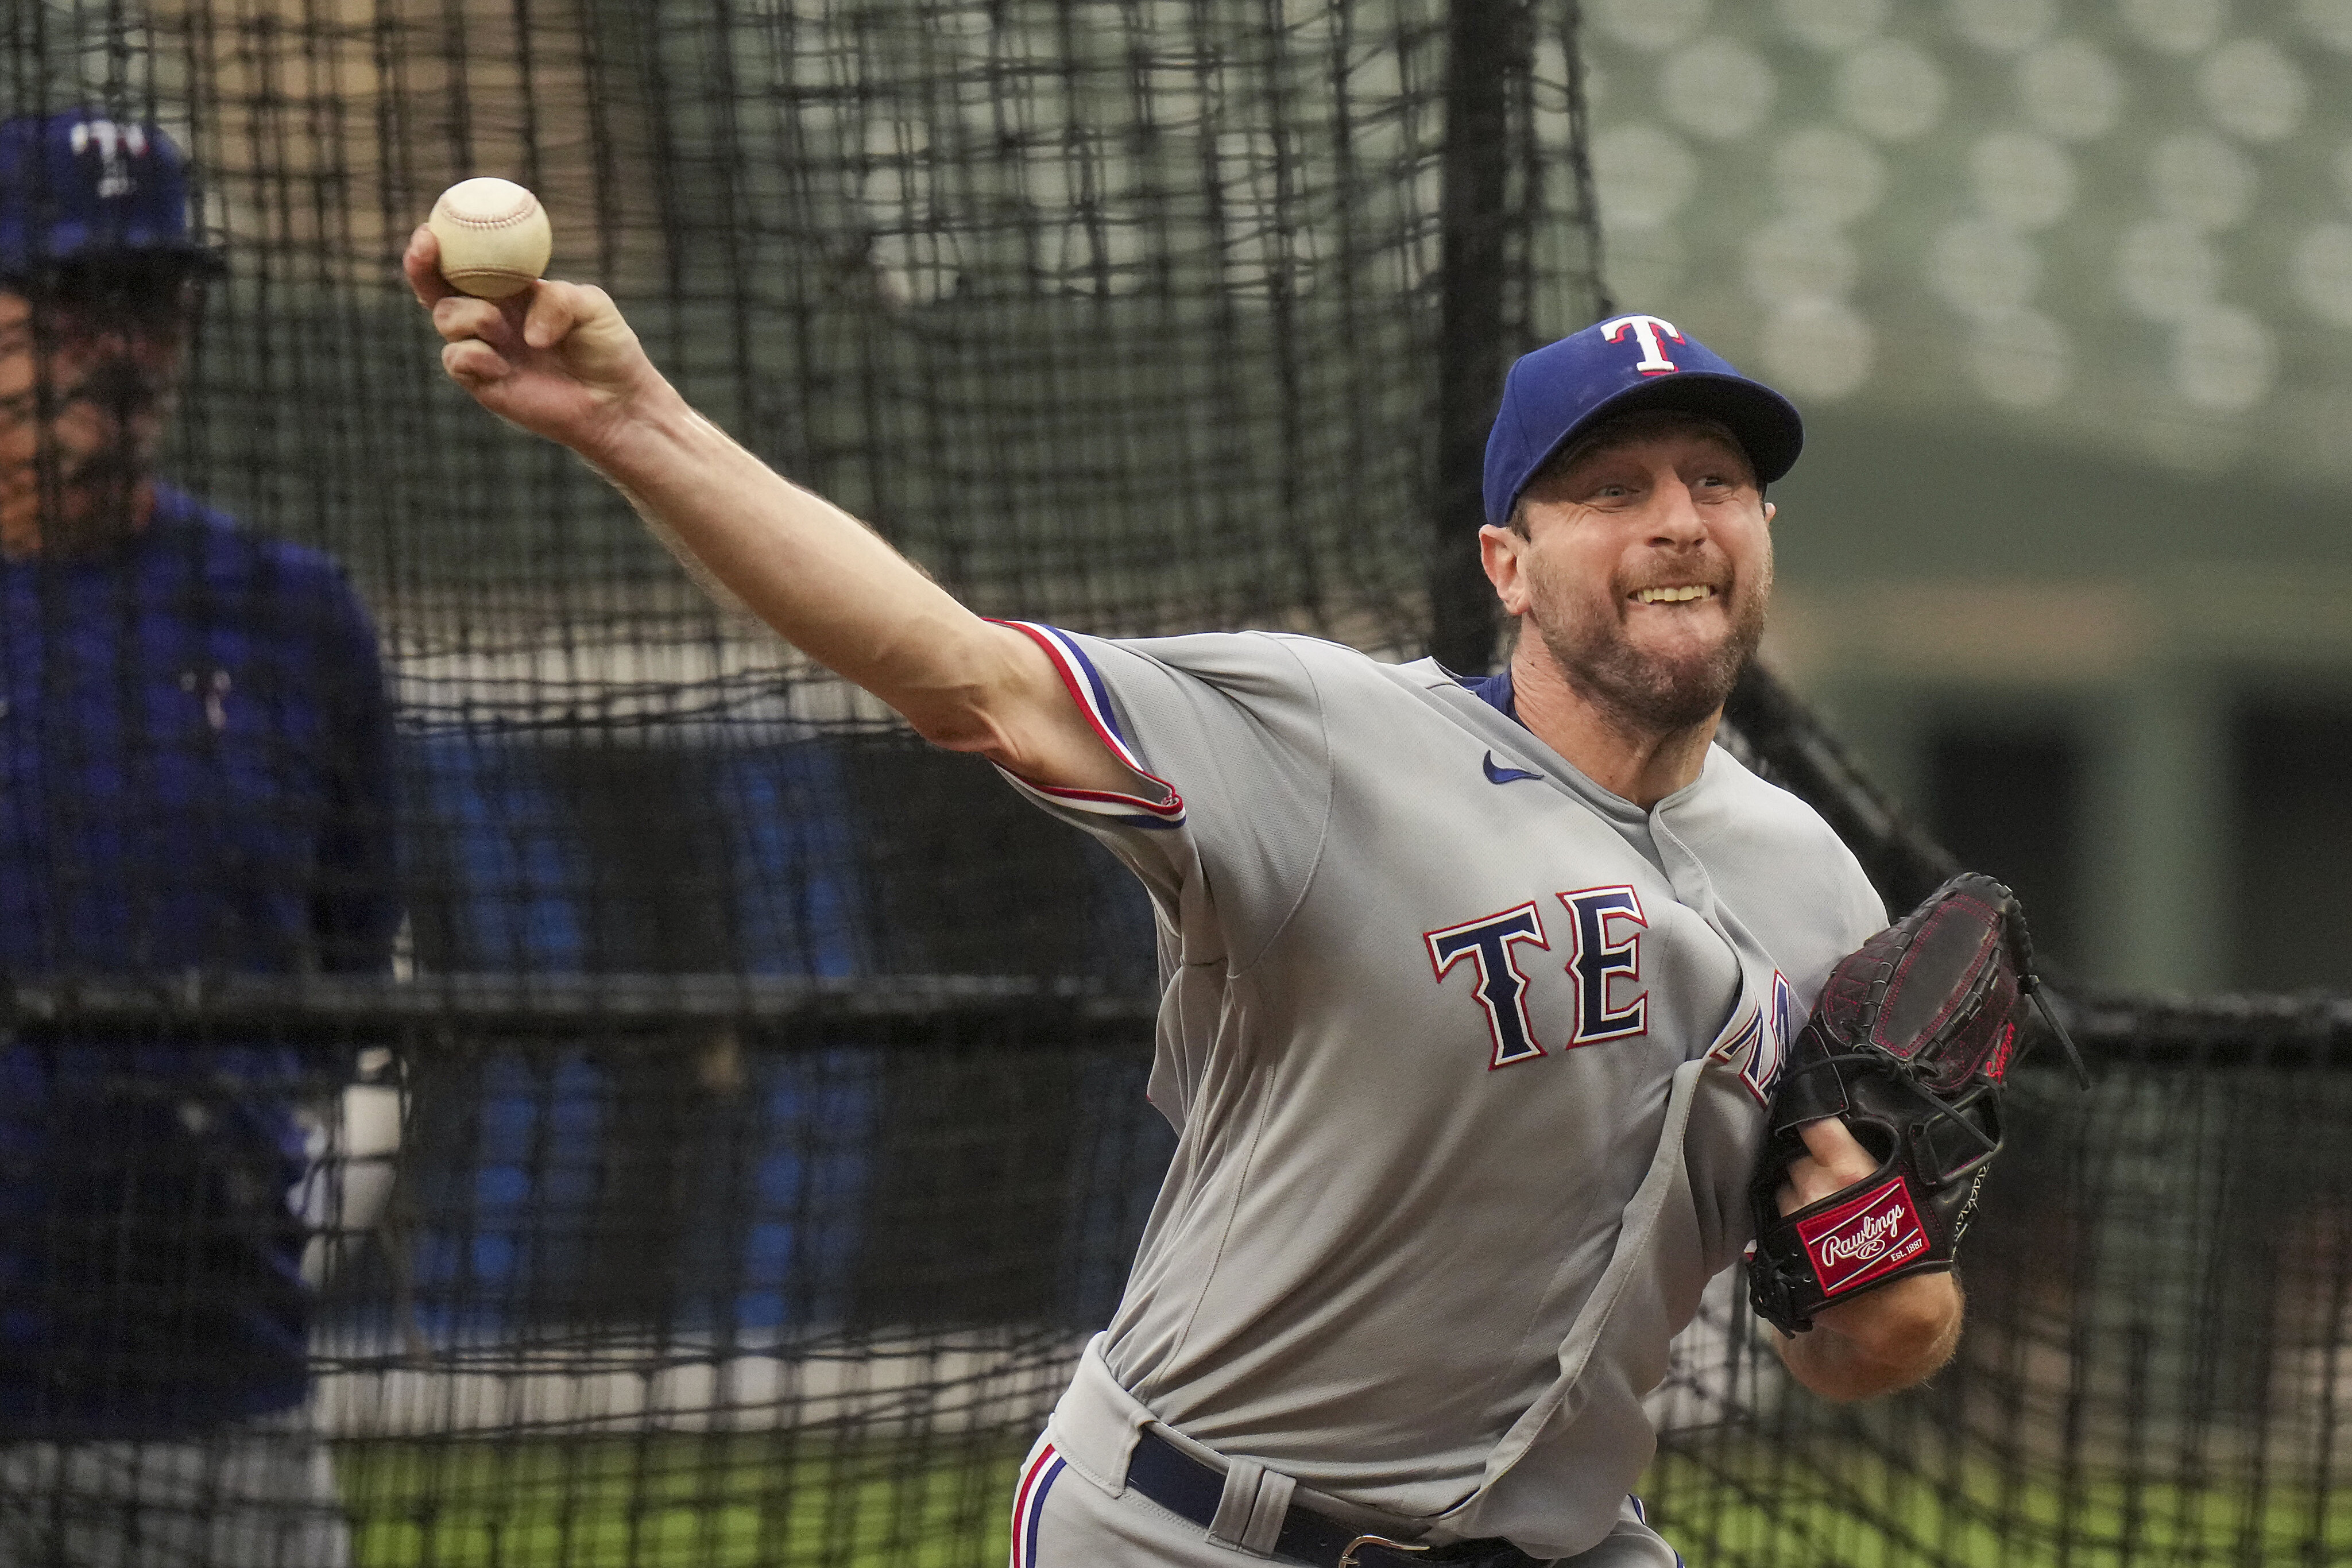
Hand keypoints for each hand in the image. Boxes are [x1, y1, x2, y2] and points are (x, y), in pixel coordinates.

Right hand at [403, 226, 668, 454]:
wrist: (616, 401)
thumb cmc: (607, 348)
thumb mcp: (591, 306)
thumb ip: (557, 300)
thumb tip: (524, 331)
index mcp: (512, 290)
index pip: (468, 262)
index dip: (443, 244)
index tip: (432, 228)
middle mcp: (491, 316)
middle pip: (437, 287)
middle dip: (421, 264)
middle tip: (426, 245)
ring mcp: (484, 348)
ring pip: (445, 318)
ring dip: (470, 315)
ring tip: (502, 329)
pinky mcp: (481, 382)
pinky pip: (455, 359)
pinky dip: (473, 355)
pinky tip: (501, 366)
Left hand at [1767, 1116, 1964, 1397]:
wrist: (1898, 1312)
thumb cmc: (1909, 1249)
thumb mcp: (1902, 1196)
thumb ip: (1867, 1164)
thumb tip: (1837, 1132)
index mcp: (1850, 1172)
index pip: (1815, 1126)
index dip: (1808, 1122)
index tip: (1807, 1121)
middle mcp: (1815, 1191)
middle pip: (1794, 1161)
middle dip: (1805, 1167)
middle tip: (1825, 1182)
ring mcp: (1793, 1221)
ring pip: (1780, 1191)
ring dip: (1792, 1196)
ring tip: (1817, 1213)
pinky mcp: (1780, 1248)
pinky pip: (1770, 1222)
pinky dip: (1782, 1222)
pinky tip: (1802, 1232)